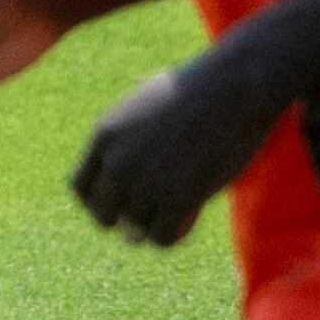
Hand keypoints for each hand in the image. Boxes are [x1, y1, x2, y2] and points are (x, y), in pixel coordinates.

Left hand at [69, 57, 286, 247]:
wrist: (237, 82)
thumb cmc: (203, 86)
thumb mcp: (151, 101)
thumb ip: (130, 137)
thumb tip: (127, 177)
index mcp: (106, 134)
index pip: (81, 186)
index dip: (100, 199)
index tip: (122, 201)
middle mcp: (117, 161)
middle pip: (104, 215)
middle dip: (127, 217)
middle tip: (157, 208)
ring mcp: (145, 182)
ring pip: (137, 229)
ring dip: (160, 220)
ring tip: (187, 198)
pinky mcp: (177, 198)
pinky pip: (163, 237)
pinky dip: (178, 231)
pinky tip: (195, 211)